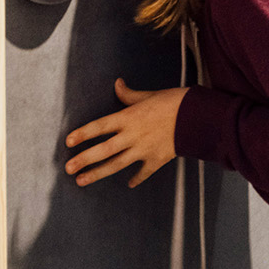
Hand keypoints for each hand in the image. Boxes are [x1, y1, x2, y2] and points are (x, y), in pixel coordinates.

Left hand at [64, 79, 188, 187]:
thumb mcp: (150, 95)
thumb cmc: (175, 102)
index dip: (82, 134)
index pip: (99, 126)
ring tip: (82, 181)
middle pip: (103, 150)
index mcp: (129, 118)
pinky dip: (136, 178)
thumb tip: (117, 84)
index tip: (68, 142)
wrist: (200, 117)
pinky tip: (129, 184)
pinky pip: (144, 171)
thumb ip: (129, 95)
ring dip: (98, 173)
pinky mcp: (158, 159)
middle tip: (68, 168)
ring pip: (116, 164)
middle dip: (84, 160)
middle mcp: (132, 136)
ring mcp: (144, 149)